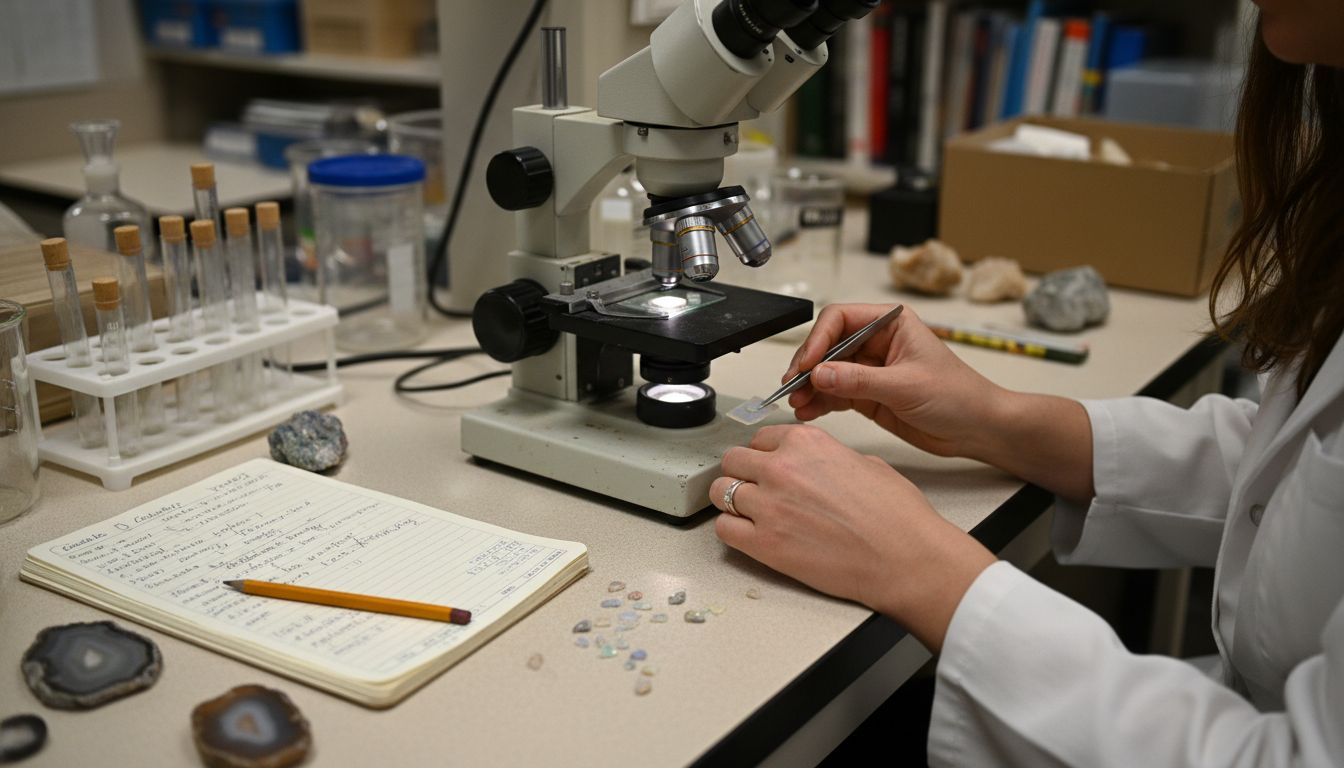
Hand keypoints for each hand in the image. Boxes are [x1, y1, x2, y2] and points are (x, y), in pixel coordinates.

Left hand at [710, 424, 995, 651]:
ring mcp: (769, 506)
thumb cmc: (897, 517)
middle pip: (734, 461)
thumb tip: (816, 467)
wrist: (906, 558)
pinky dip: (732, 530)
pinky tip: (748, 535)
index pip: (761, 438)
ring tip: (748, 513)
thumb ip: (827, 459)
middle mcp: (782, 468)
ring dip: (732, 501)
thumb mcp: (865, 463)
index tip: (769, 466)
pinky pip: (724, 528)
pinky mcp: (764, 544)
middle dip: (743, 474)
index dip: (765, 455)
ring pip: (720, 491)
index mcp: (806, 442)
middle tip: (755, 490)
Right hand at [783, 304, 1006, 459]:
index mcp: (890, 323)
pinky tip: (808, 411)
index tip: (808, 364)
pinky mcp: (867, 394)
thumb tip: (820, 373)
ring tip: (797, 403)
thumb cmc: (958, 396)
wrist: (977, 428)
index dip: (818, 340)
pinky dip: (819, 402)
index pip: (840, 319)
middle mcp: (876, 342)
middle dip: (808, 366)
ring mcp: (870, 369)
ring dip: (809, 387)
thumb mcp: (906, 386)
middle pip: (827, 345)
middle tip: (793, 386)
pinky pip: (834, 394)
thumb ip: (860, 380)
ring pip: (827, 372)